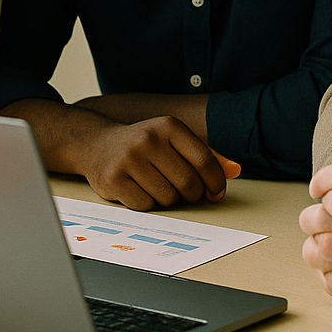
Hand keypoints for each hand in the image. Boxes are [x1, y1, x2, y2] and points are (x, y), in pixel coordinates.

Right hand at [75, 116, 230, 210]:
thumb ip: (206, 154)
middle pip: (188, 183)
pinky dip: (148, 204)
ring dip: (169, 199)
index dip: (216, 181)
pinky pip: (145, 206)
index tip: (216, 192)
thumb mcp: (174, 141)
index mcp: (168, 126)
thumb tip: (236, 170)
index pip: (204, 160)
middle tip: (186, 192)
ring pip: (168, 198)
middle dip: (192, 194)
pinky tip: (140, 189)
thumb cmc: (144, 145)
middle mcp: (148, 139)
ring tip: (158, 185)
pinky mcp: (113, 179)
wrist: (96, 144)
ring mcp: (129, 159)